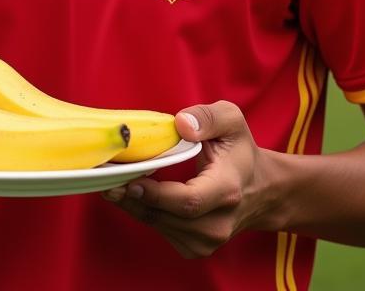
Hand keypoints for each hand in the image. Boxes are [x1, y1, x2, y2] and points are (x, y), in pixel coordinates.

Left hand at [102, 101, 272, 258]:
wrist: (260, 189)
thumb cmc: (239, 150)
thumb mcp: (232, 120)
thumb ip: (207, 117)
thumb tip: (180, 124)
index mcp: (227, 189)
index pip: (188, 201)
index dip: (155, 193)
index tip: (128, 179)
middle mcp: (219, 222)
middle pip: (166, 216)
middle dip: (132, 198)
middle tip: (105, 179)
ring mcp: (208, 240)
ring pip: (159, 225)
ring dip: (132, 205)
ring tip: (111, 183)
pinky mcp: (196, 248)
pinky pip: (161, 230)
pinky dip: (143, 212)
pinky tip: (133, 194)